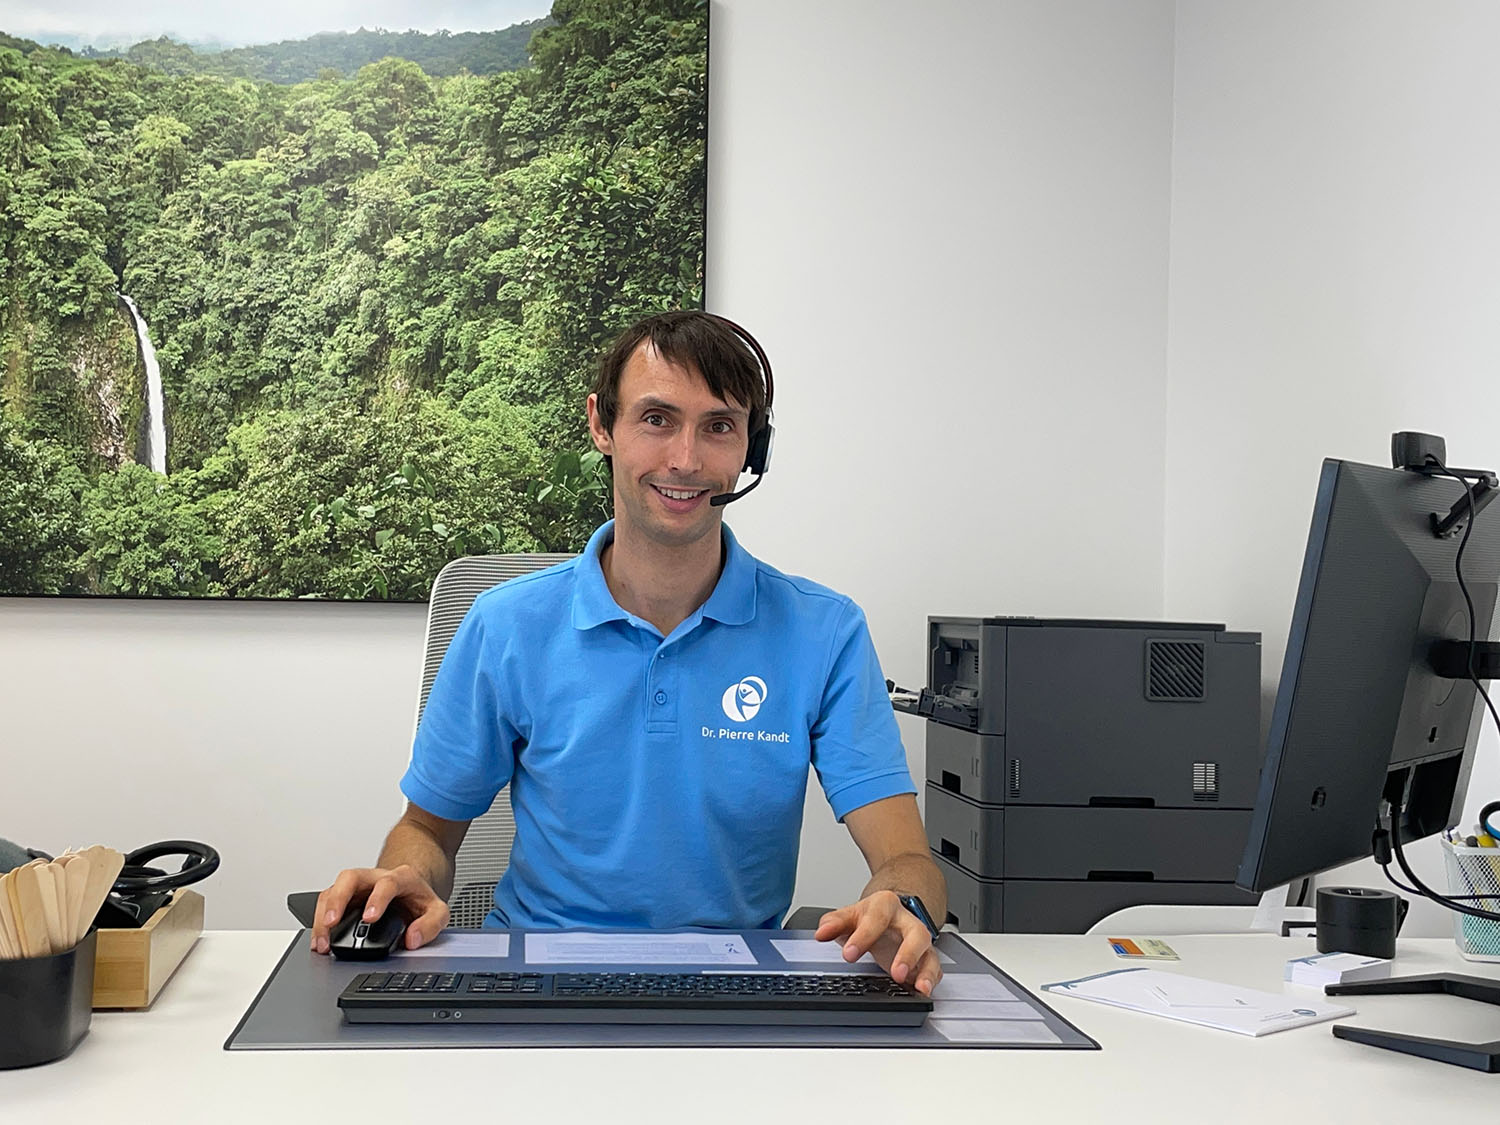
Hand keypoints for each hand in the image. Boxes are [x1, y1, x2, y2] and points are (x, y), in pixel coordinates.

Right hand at [309, 865, 449, 954]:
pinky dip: (319, 922)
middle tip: (332, 922)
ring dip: (323, 915)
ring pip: (333, 889)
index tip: (369, 918)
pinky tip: (319, 941)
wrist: (411, 892)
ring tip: (322, 942)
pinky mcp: (344, 898)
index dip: (377, 899)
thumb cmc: (420, 901)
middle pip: (350, 877)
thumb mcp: (437, 912)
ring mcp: (357, 887)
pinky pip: (326, 903)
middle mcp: (374, 878)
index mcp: (401, 878)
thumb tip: (413, 939)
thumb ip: (431, 924)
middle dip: (338, 899)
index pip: (387, 883)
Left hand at [813, 890, 941, 995]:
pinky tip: (922, 992)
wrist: (888, 913)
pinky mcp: (926, 959)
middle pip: (916, 934)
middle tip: (895, 973)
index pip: (877, 918)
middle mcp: (908, 923)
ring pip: (930, 954)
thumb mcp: (849, 916)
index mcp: (886, 906)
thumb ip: (834, 923)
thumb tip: (822, 932)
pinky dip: (930, 981)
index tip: (849, 954)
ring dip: (926, 972)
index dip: (864, 936)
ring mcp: (919, 942)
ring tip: (919, 988)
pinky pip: (934, 970)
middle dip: (908, 954)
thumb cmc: (870, 917)